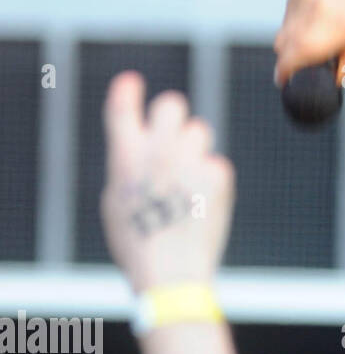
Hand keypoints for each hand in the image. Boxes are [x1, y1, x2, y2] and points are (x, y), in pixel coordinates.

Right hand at [100, 71, 233, 292]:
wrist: (171, 271)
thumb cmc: (138, 241)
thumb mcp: (117, 200)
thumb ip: (130, 165)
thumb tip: (143, 142)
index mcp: (125, 156)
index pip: (124, 109)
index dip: (127, 91)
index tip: (131, 82)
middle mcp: (158, 151)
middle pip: (172, 105)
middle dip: (171, 114)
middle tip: (171, 131)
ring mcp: (190, 160)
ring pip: (198, 130)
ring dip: (192, 147)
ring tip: (185, 180)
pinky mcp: (218, 173)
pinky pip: (215, 163)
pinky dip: (210, 179)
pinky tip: (201, 203)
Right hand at [273, 0, 344, 86]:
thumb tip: (330, 80)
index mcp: (332, 28)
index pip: (290, 57)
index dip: (285, 73)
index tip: (285, 80)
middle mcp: (313, 9)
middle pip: (282, 43)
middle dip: (291, 56)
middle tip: (309, 60)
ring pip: (284, 25)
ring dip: (294, 36)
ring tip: (323, 33)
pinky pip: (289, 7)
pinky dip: (298, 17)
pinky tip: (322, 14)